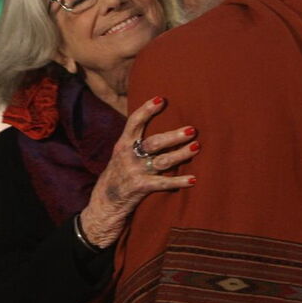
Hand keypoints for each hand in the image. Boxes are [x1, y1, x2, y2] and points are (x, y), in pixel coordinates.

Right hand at [80, 96, 198, 247]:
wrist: (104, 203)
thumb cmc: (118, 173)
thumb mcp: (121, 154)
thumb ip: (135, 141)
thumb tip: (155, 122)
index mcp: (123, 144)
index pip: (134, 122)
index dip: (146, 110)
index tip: (161, 99)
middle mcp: (128, 156)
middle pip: (153, 143)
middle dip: (173, 136)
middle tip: (192, 129)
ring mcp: (134, 172)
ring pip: (161, 161)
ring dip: (180, 154)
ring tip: (197, 147)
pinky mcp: (140, 188)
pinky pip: (163, 184)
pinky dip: (178, 181)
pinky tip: (193, 179)